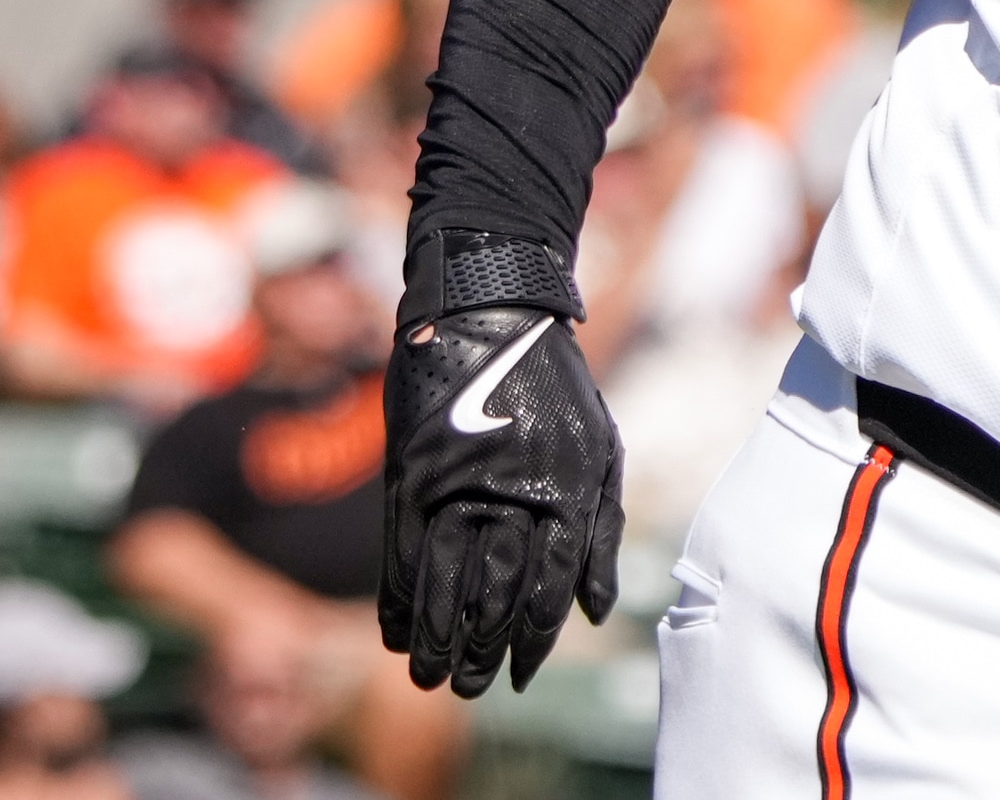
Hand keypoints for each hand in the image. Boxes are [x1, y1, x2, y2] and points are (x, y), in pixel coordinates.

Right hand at [381, 308, 623, 696]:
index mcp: (568, 487)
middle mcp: (515, 490)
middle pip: (497, 593)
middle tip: (470, 687)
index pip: (552, 586)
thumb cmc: (555, 386)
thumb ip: (601, 531)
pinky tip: (397, 631)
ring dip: (437, 637)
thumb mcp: (600, 448)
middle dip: (483, 648)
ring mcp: (459, 480)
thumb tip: (594, 612)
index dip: (535, 638)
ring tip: (430, 677)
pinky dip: (399, 596)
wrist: (490, 311)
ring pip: (447, 581)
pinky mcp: (413, 469)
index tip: (521, 673)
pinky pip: (403, 549)